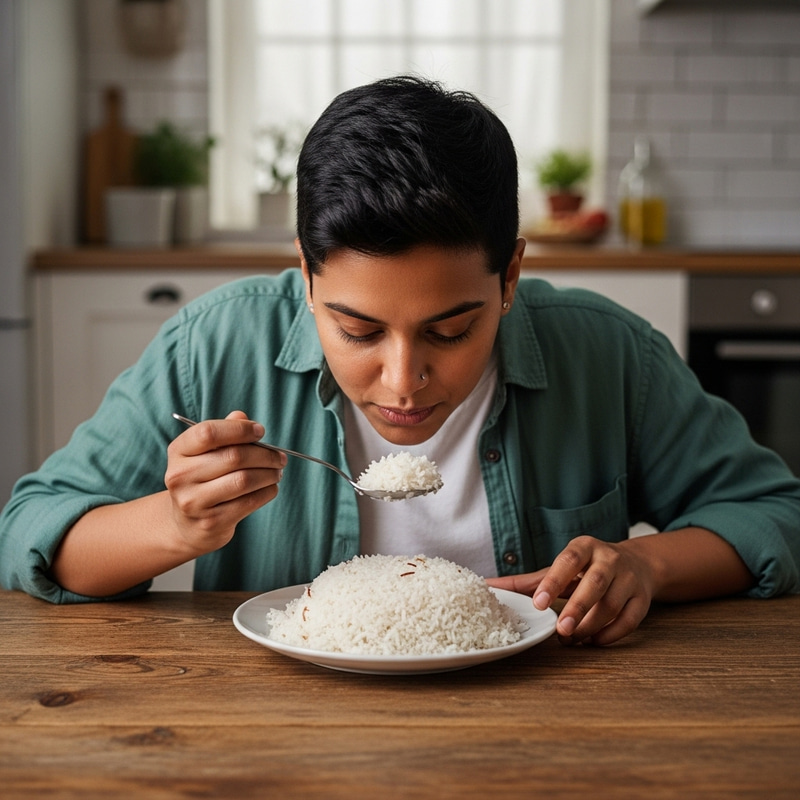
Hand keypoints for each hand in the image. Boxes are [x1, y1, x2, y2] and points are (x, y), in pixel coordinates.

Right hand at [164, 410, 286, 554]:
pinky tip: (271, 487)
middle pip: (233, 457)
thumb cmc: (204, 478)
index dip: (239, 429)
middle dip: (265, 454)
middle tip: (280, 456)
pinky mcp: (211, 522)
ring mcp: (194, 502)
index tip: (260, 431)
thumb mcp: (206, 453)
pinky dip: (267, 491)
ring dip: (269, 474)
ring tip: (277, 471)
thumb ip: (223, 432)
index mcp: (178, 451)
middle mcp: (180, 476)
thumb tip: (242, 417)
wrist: (188, 524)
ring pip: (244, 480)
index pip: (208, 433)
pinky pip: (249, 502)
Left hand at [487, 535, 655, 645]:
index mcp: (585, 547)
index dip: (554, 581)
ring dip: (590, 625)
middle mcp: (610, 559)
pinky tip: (593, 642)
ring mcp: (629, 578)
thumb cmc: (587, 568)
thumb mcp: (559, 568)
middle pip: (595, 582)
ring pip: (612, 604)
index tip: (539, 603)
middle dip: (578, 607)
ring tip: (571, 639)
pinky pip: (629, 620)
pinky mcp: (642, 599)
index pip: (569, 560)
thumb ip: (527, 581)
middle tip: (560, 630)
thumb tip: (488, 586)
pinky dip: (611, 635)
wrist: (637, 564)